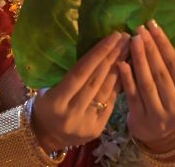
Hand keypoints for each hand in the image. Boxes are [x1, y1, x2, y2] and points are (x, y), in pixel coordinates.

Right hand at [31, 32, 128, 150]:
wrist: (45, 137)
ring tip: (129, 49)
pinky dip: (119, 85)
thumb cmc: (45, 105)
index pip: (80, 72)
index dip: (98, 53)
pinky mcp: (97, 129)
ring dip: (120, 68)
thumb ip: (68, 75)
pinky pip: (111, 102)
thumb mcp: (48, 89)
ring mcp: (86, 123)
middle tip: (126, 37)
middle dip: (113, 56)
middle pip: (96, 79)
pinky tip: (126, 69)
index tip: (113, 36)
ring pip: (106, 90)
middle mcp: (72, 113)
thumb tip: (93, 52)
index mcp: (56, 101)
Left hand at [118, 21, 174, 153]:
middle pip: (161, 72)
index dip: (164, 44)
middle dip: (150, 48)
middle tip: (140, 29)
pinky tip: (121, 63)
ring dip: (139, 59)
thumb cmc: (169, 106)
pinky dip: (127, 78)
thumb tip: (156, 35)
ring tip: (132, 40)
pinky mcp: (140, 120)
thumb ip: (171, 71)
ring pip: (147, 83)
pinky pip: (132, 95)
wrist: (161, 139)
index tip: (153, 25)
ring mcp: (158, 116)